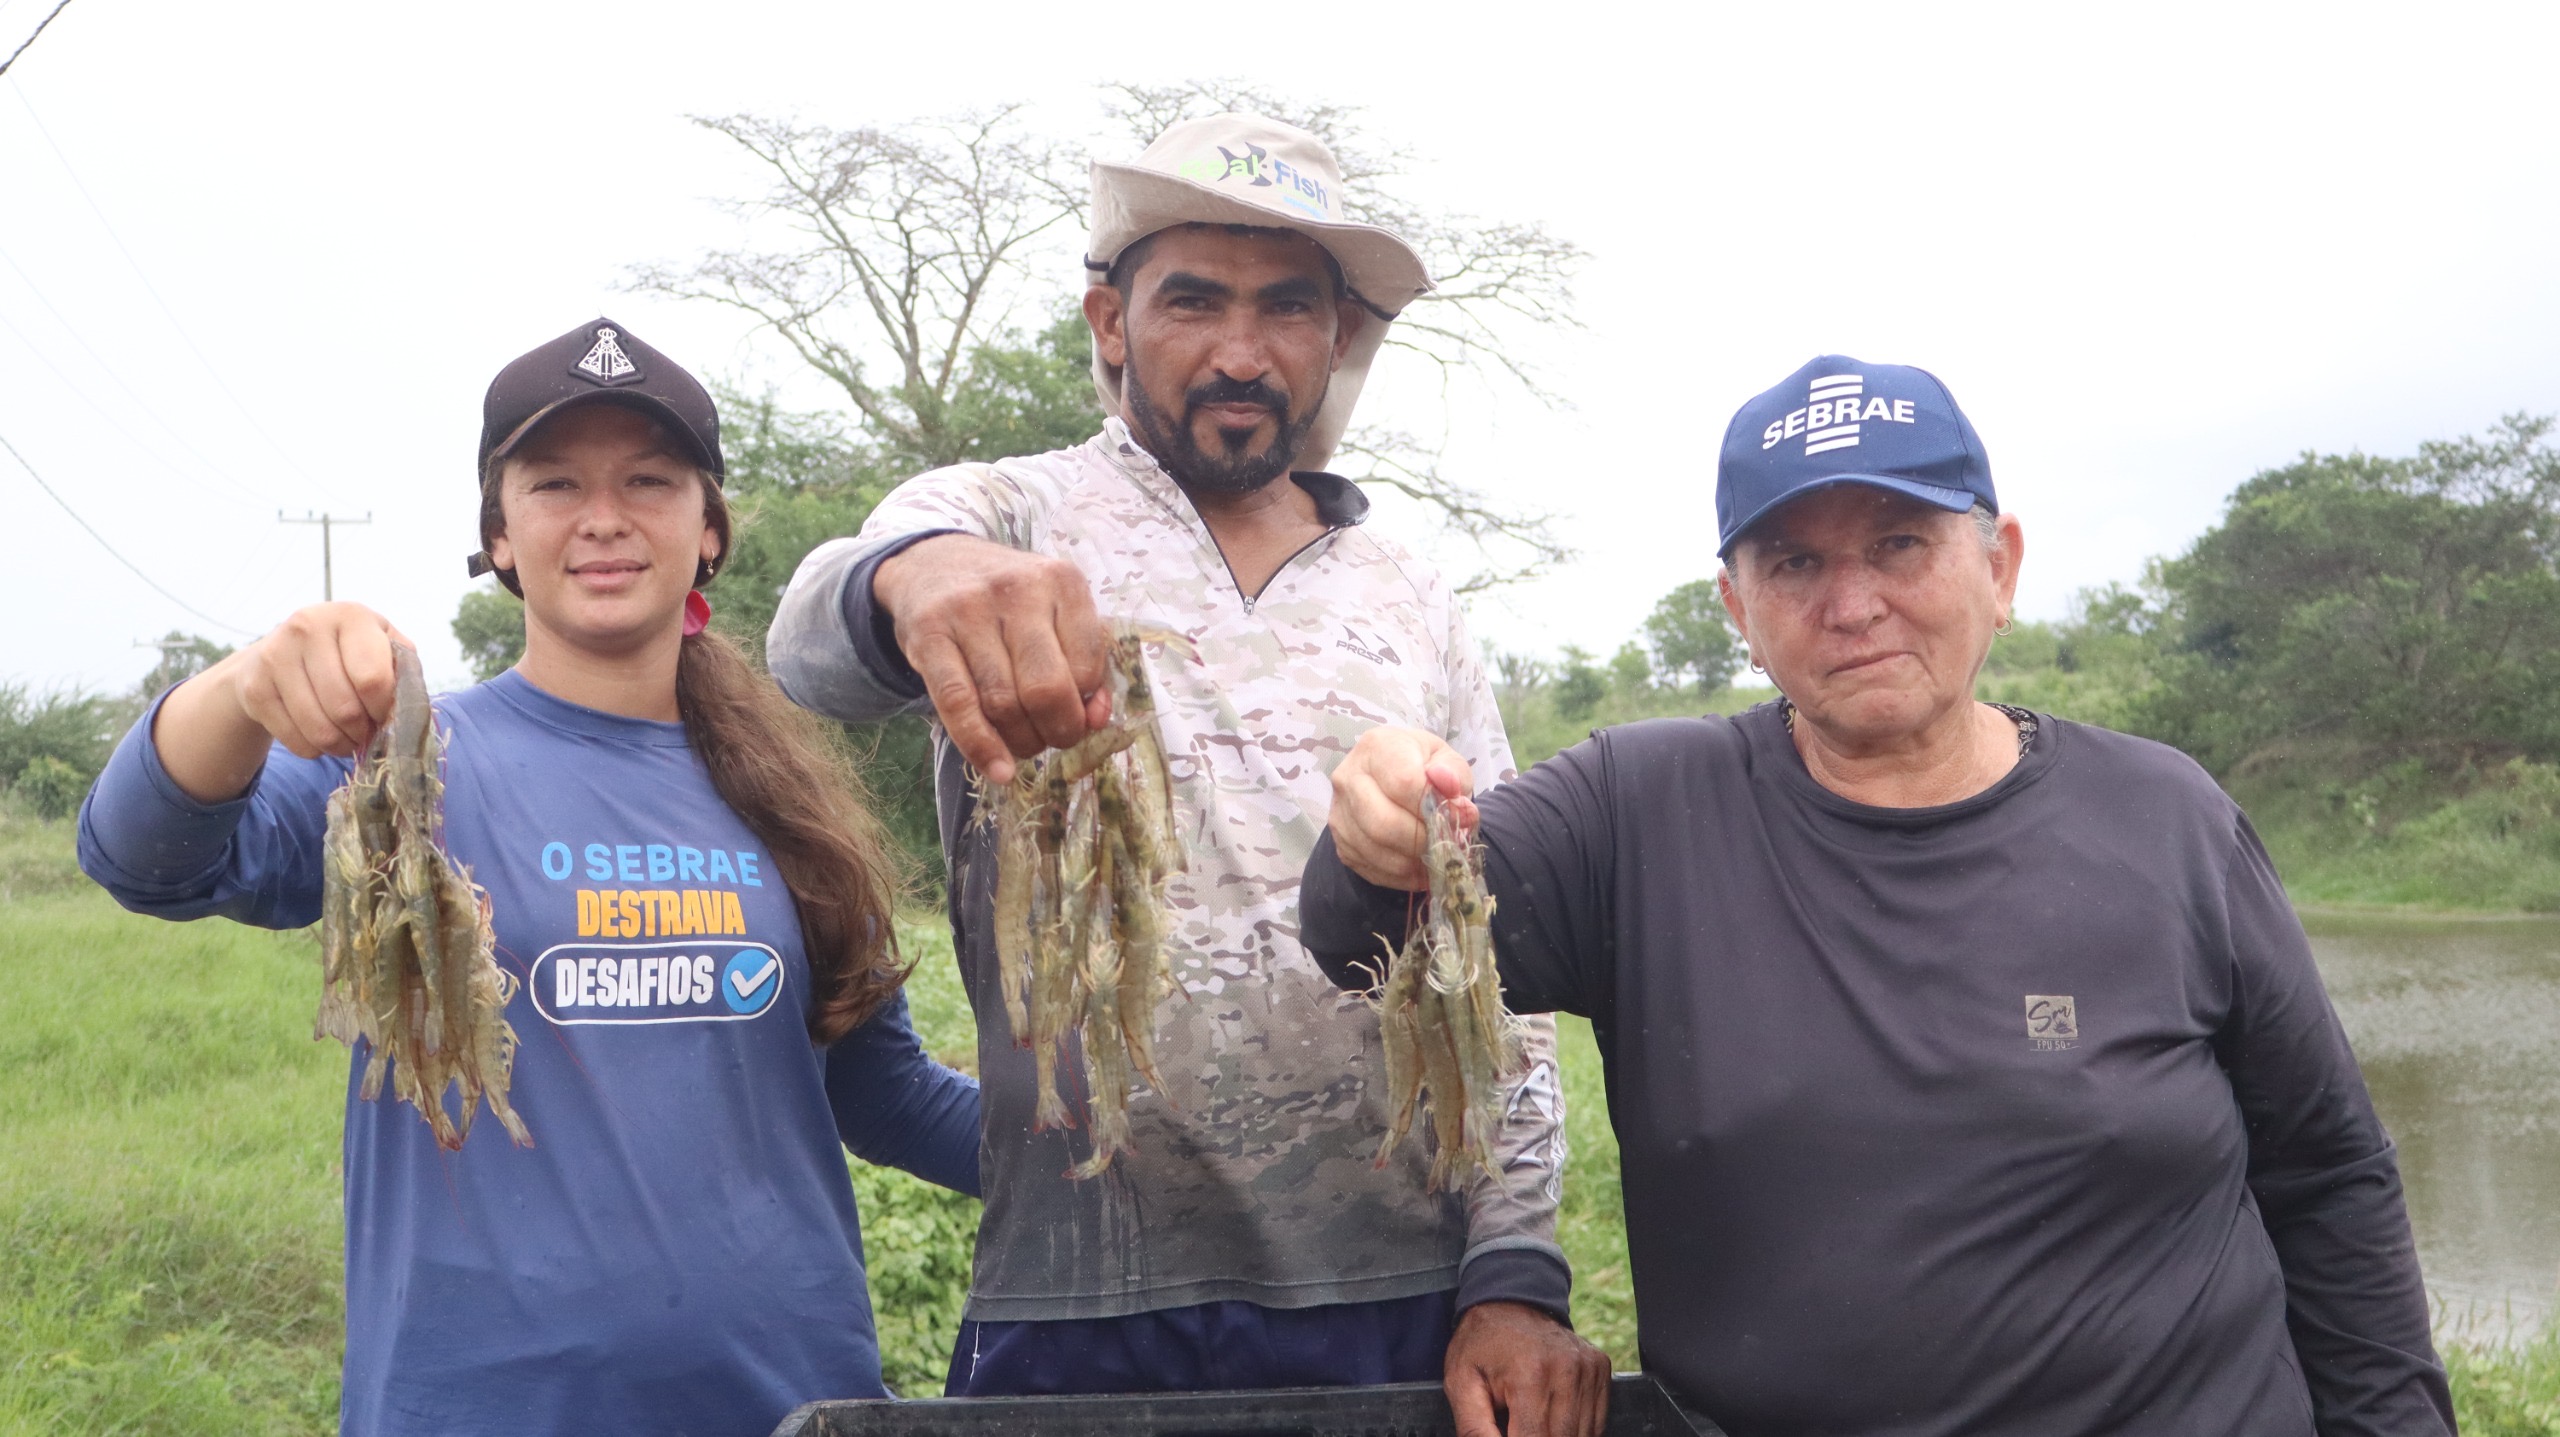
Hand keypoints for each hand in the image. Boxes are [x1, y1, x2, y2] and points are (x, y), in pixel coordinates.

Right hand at [225, 603, 408, 758]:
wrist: (285, 650)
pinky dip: (314, 749)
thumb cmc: (350, 652)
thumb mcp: (384, 649)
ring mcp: (275, 656)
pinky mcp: (254, 687)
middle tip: (368, 733)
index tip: (386, 715)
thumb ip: (403, 674)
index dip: (384, 710)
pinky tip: (320, 736)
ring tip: (349, 739)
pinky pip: (295, 740)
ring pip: (319, 729)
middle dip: (364, 732)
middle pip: (345, 709)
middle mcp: (307, 627)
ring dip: (341, 745)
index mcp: (350, 616)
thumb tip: (405, 716)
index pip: (373, 679)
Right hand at [873, 534, 1111, 783]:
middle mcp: (1017, 590)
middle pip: (1046, 689)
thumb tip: (1098, 720)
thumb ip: (1086, 661)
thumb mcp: (1055, 613)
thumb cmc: (1007, 601)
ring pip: (1003, 702)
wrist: (931, 564)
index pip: (1088, 664)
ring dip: (1021, 742)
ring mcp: (968, 609)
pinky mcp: (928, 633)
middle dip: (1057, 731)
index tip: (1079, 717)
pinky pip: (958, 703)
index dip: (1086, 705)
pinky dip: (981, 746)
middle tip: (1053, 740)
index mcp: (1061, 581)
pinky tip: (998, 769)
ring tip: (1024, 745)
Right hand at [1327, 725, 1476, 889]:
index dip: (1434, 806)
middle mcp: (1348, 777)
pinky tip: (1418, 864)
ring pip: (1377, 849)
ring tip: (1436, 854)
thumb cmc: (1420, 765)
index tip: (1459, 815)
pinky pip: (1371, 868)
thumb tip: (1449, 787)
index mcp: (1375, 747)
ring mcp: (1339, 813)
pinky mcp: (1341, 843)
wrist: (1389, 776)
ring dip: (1414, 860)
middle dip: (1423, 840)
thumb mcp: (1445, 758)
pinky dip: (1401, 874)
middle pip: (1384, 822)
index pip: (1403, 783)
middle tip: (1446, 842)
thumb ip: (1453, 773)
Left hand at [1444, 1301, 1610, 1436]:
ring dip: (1556, 1435)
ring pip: (1581, 1436)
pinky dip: (1573, 1429)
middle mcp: (1567, 1370)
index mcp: (1530, 1374)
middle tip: (1516, 1423)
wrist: (1508, 1302)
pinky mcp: (1600, 1368)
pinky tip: (1551, 1412)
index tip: (1509, 1431)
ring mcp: (1588, 1368)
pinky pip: (1595, 1422)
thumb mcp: (1461, 1384)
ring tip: (1530, 1417)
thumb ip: (1475, 1429)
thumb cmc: (1481, 1345)